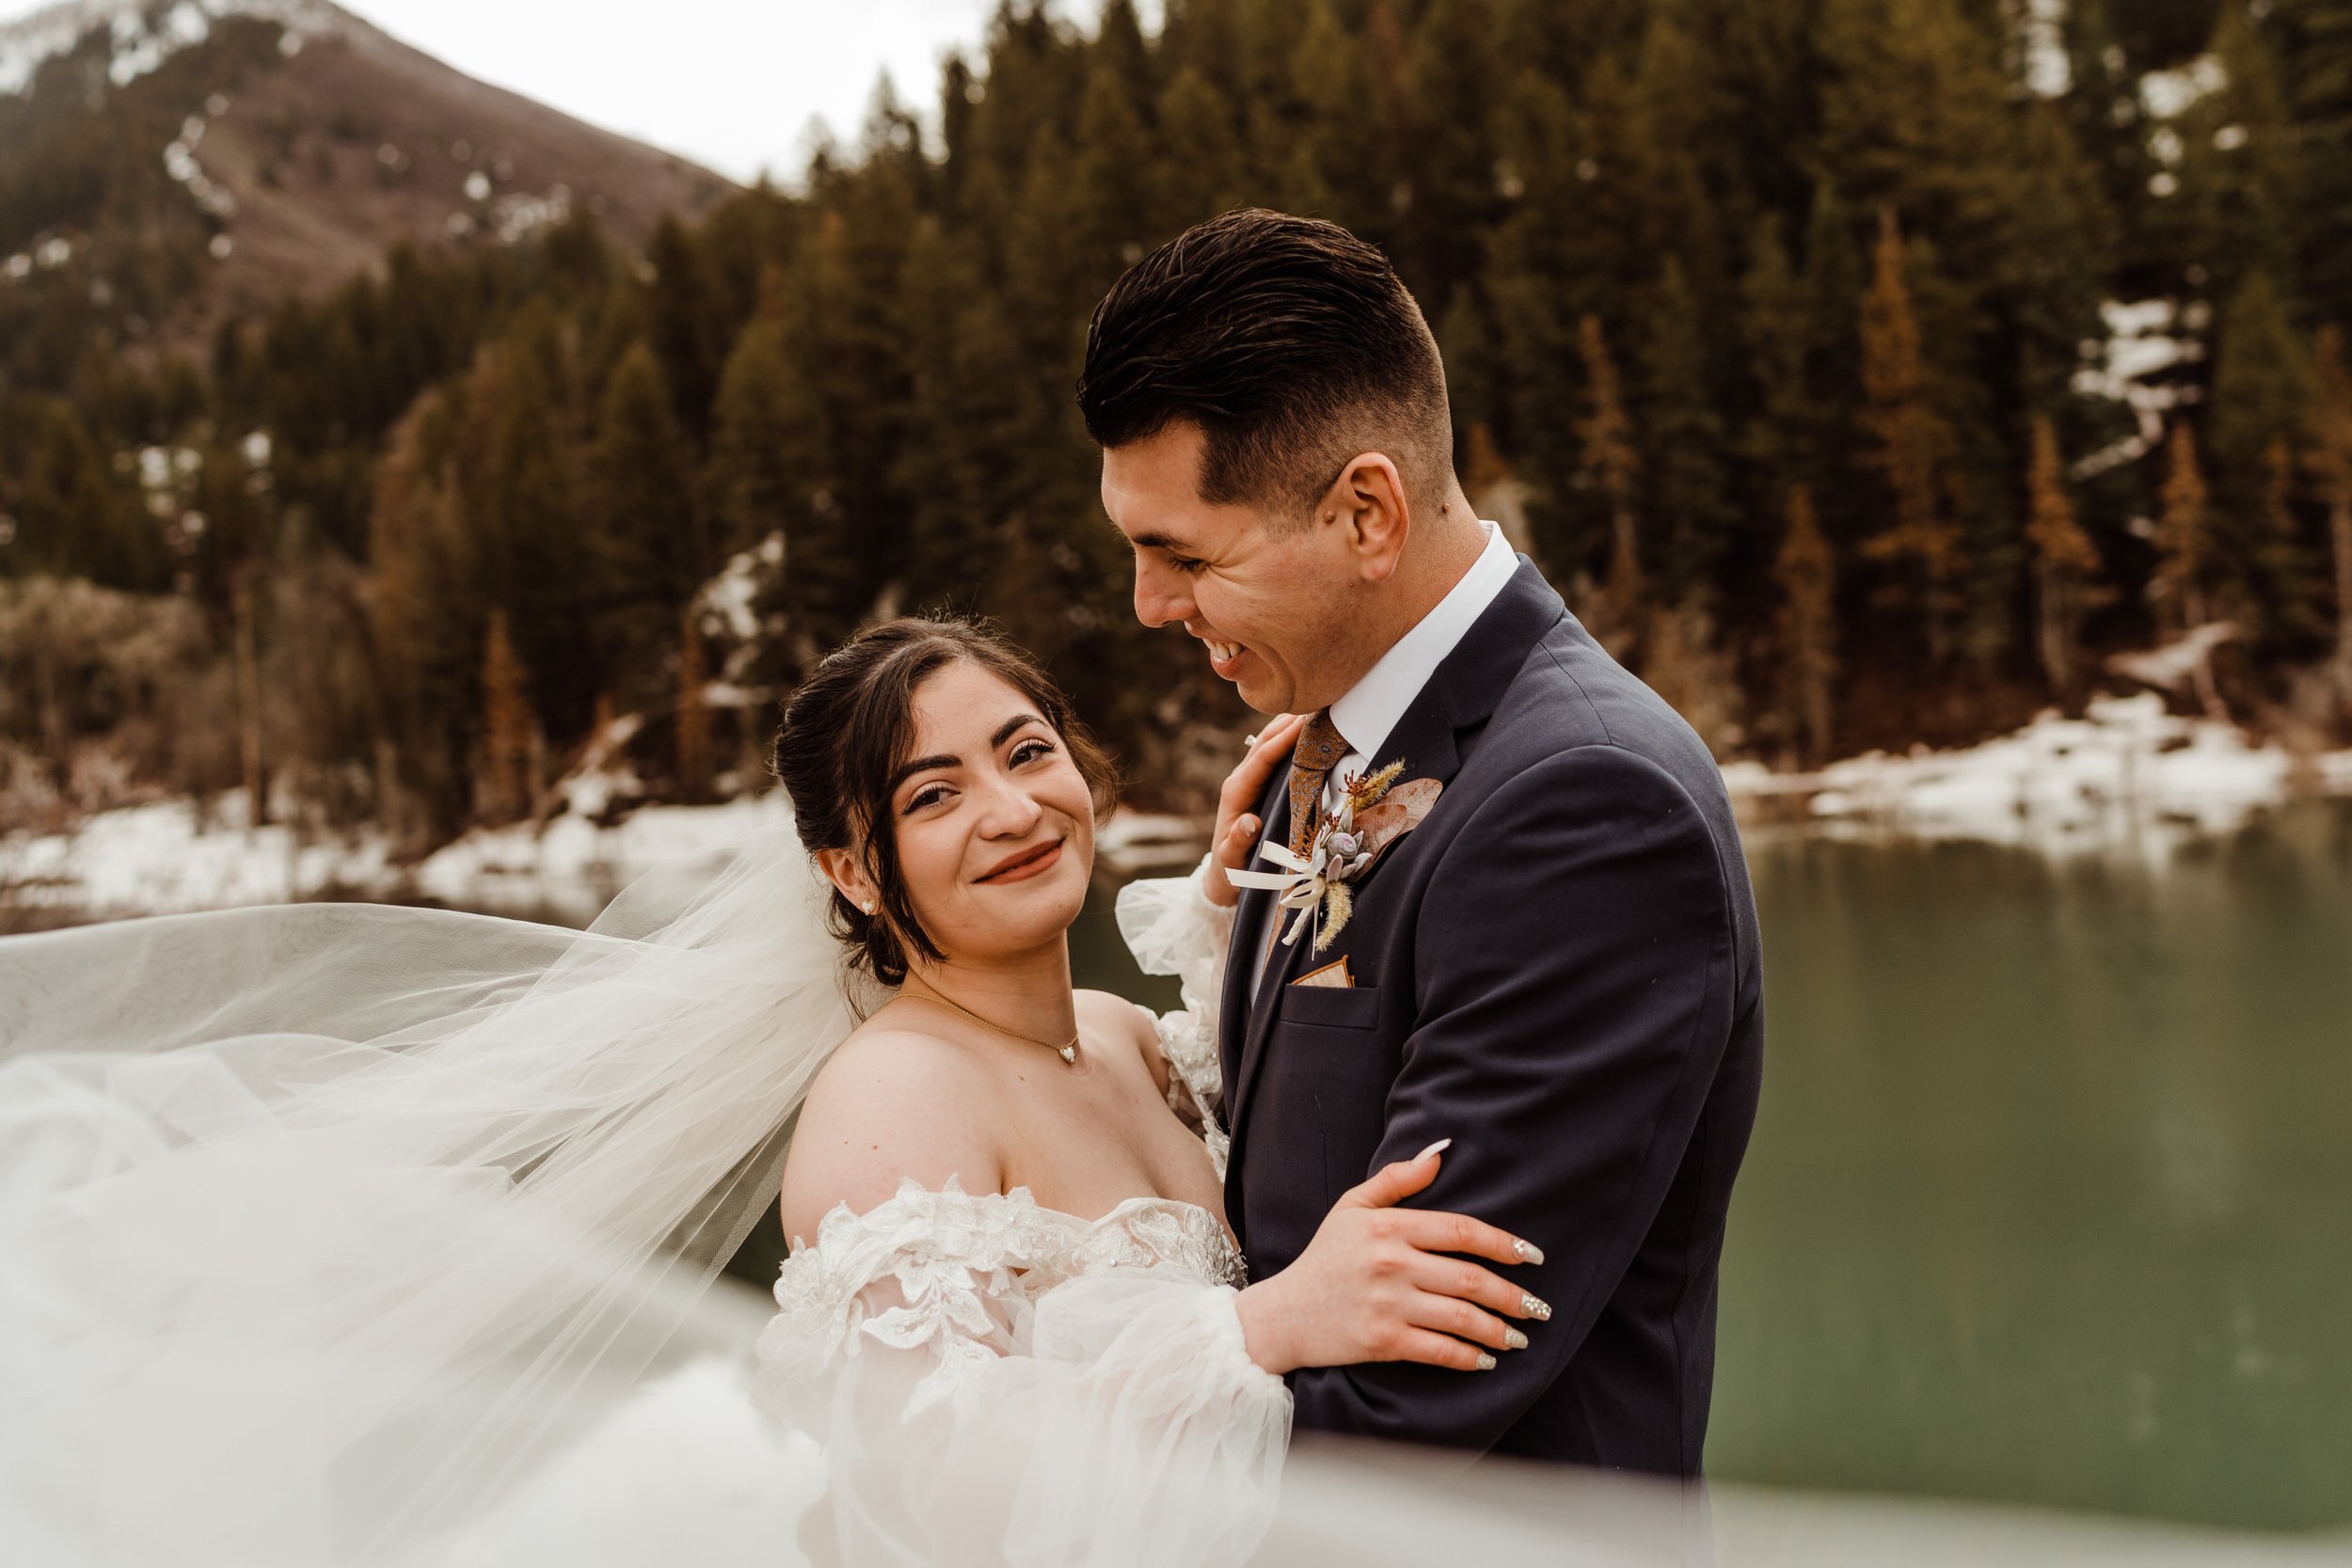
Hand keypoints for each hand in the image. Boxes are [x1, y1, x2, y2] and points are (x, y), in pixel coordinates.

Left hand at [1205, 712, 1306, 908]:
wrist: (1223, 877)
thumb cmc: (1231, 870)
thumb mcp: (1233, 861)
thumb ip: (1238, 842)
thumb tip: (1250, 823)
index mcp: (1236, 792)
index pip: (1261, 757)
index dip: (1282, 738)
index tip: (1304, 721)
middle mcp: (1240, 780)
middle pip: (1264, 741)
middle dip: (1288, 721)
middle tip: (1317, 702)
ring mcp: (1247, 780)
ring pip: (1268, 743)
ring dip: (1288, 724)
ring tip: (1315, 707)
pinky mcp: (1256, 784)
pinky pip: (1273, 754)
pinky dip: (1288, 738)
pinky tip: (1306, 728)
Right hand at [1233, 1142, 1548, 1375]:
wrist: (1283, 1315)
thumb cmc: (1324, 1257)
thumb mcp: (1352, 1206)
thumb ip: (1398, 1178)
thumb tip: (1442, 1150)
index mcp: (1388, 1226)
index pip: (1461, 1231)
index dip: (1505, 1244)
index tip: (1533, 1257)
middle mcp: (1391, 1263)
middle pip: (1470, 1279)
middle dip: (1513, 1296)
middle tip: (1539, 1307)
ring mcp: (1387, 1304)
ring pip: (1461, 1318)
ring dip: (1500, 1330)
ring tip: (1521, 1335)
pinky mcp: (1382, 1342)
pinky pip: (1439, 1351)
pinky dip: (1469, 1357)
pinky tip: (1487, 1359)